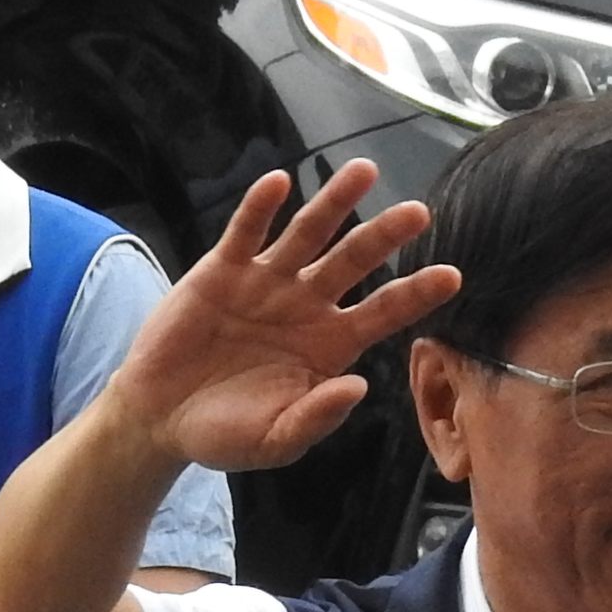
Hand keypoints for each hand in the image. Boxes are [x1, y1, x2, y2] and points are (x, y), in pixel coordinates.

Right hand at [105, 160, 460, 473]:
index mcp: (329, 345)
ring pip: (308, 233)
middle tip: (417, 213)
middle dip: (384, 236)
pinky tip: (279, 183)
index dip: (415, 293)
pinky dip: (260, 208)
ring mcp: (265, 283)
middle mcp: (305, 306)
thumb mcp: (275, 440)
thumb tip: (359, 387)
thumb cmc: (224, 433)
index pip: (382, 312)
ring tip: (364, 171)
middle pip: (353, 261)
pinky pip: (246, 233)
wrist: (159, 418)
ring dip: (334, 202)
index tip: (451, 275)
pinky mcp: (222, 271)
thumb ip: (316, 417)